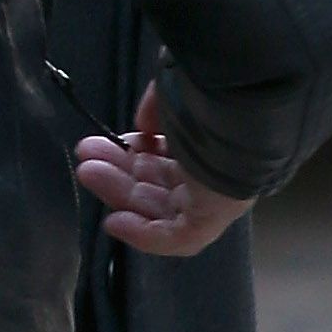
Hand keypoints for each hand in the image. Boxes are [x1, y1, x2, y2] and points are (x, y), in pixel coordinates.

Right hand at [74, 84, 251, 258]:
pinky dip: (141, 234)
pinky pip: (173, 237)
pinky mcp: (212, 220)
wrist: (243, 110)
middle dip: (118, 169)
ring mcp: (215, 198)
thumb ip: (158, 111)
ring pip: (159, 206)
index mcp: (211, 141)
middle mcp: (215, 172)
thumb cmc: (211, 96)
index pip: (168, 156)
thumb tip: (144, 127)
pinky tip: (113, 222)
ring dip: (119, 193)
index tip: (106, 141)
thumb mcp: (176, 94)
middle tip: (87, 153)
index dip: (135, 151)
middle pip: (158, 181)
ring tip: (87, 171)